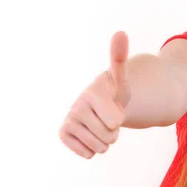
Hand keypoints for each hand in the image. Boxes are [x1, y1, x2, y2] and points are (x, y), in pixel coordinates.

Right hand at [59, 31, 131, 158]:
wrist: (101, 102)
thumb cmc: (114, 91)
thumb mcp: (122, 79)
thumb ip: (121, 59)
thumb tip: (120, 32)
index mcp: (92, 94)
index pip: (115, 123)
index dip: (120, 118)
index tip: (113, 105)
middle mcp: (76, 106)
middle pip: (109, 137)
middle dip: (114, 131)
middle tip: (108, 116)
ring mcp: (68, 120)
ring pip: (100, 148)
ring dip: (105, 140)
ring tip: (100, 123)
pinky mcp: (63, 133)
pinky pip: (87, 154)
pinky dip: (93, 148)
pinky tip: (90, 133)